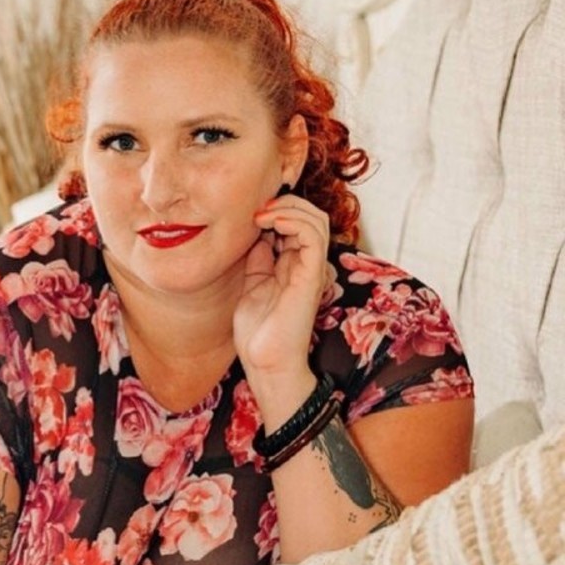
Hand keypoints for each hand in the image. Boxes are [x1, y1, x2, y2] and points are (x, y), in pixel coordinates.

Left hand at [233, 191, 330, 375]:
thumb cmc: (258, 331)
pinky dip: (293, 219)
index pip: (296, 222)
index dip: (276, 209)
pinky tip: (269, 222)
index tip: (248, 213)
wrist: (265, 362)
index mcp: (293, 264)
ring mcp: (310, 268)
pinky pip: (313, 235)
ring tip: (262, 213)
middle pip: (310, 215)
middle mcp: (306, 263)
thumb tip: (256, 232)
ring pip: (316, 219)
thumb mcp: (252, 284)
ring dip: (288, 207)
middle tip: (256, 208)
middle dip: (284, 202)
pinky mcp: (311, 275)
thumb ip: (258, 258)